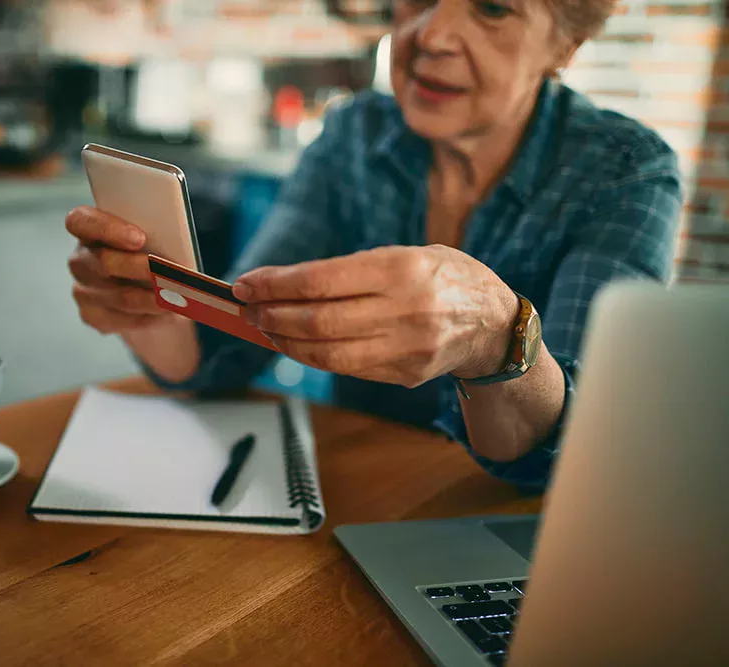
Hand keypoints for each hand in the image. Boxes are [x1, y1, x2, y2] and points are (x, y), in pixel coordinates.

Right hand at [65, 206, 172, 334]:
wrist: (139, 283)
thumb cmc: (145, 248)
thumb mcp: (148, 234)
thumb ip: (153, 233)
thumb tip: (177, 246)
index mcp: (86, 227)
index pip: (80, 221)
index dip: (108, 229)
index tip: (139, 238)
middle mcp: (79, 259)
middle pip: (104, 263)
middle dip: (142, 269)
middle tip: (171, 275)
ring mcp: (82, 290)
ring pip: (118, 297)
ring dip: (153, 299)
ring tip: (180, 299)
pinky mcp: (91, 316)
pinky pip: (121, 320)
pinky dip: (149, 318)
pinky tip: (169, 315)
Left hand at [233, 245, 518, 386]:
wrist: (495, 324)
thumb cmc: (443, 278)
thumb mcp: (406, 254)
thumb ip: (351, 270)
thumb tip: (286, 286)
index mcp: (402, 269)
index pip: (321, 281)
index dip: (276, 284)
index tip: (246, 284)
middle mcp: (405, 310)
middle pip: (318, 321)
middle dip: (272, 315)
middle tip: (248, 308)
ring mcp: (406, 348)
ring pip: (327, 353)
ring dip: (285, 342)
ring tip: (264, 327)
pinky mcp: (404, 375)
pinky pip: (346, 368)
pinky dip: (312, 357)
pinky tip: (294, 344)